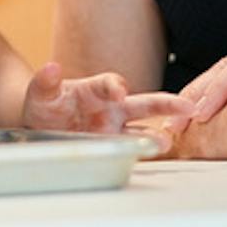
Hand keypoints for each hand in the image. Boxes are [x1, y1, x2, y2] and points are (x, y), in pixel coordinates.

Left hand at [21, 63, 196, 154]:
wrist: (41, 129)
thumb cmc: (45, 106)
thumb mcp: (40, 94)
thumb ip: (45, 82)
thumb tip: (51, 67)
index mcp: (96, 90)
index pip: (111, 84)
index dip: (115, 86)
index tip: (118, 92)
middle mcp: (112, 109)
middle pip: (143, 104)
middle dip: (166, 104)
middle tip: (186, 106)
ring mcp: (114, 131)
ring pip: (142, 132)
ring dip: (156, 137)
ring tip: (167, 142)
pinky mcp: (113, 149)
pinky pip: (132, 152)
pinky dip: (144, 155)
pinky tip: (156, 159)